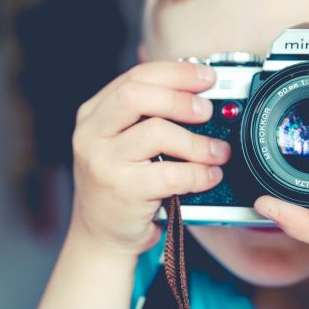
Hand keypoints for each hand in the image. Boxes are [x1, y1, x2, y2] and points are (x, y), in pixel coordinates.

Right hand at [70, 61, 230, 256]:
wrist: (100, 236)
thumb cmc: (118, 186)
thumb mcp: (120, 143)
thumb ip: (146, 116)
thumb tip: (197, 93)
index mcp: (93, 114)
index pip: (134, 77)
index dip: (175, 73)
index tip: (206, 77)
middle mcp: (92, 135)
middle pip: (137, 95)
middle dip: (181, 98)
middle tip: (207, 110)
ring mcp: (104, 163)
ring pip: (158, 132)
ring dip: (197, 141)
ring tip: (216, 151)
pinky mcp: (123, 191)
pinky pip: (171, 173)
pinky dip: (199, 173)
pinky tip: (209, 176)